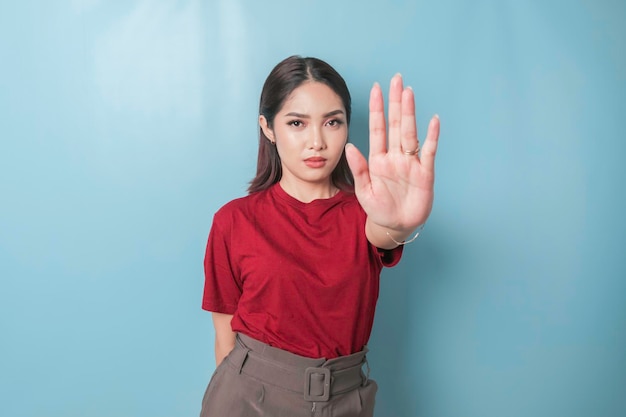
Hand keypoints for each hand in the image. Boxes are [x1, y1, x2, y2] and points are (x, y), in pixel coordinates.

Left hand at [345, 74, 439, 234]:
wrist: (395, 226)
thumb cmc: (378, 209)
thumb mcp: (364, 191)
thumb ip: (358, 169)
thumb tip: (349, 146)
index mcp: (378, 159)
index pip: (378, 128)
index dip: (377, 109)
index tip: (376, 89)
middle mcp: (395, 157)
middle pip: (396, 124)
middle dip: (395, 102)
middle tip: (396, 79)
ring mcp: (411, 163)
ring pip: (410, 133)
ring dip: (410, 113)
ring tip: (409, 93)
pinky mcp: (425, 173)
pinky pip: (429, 152)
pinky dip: (432, 137)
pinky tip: (433, 121)